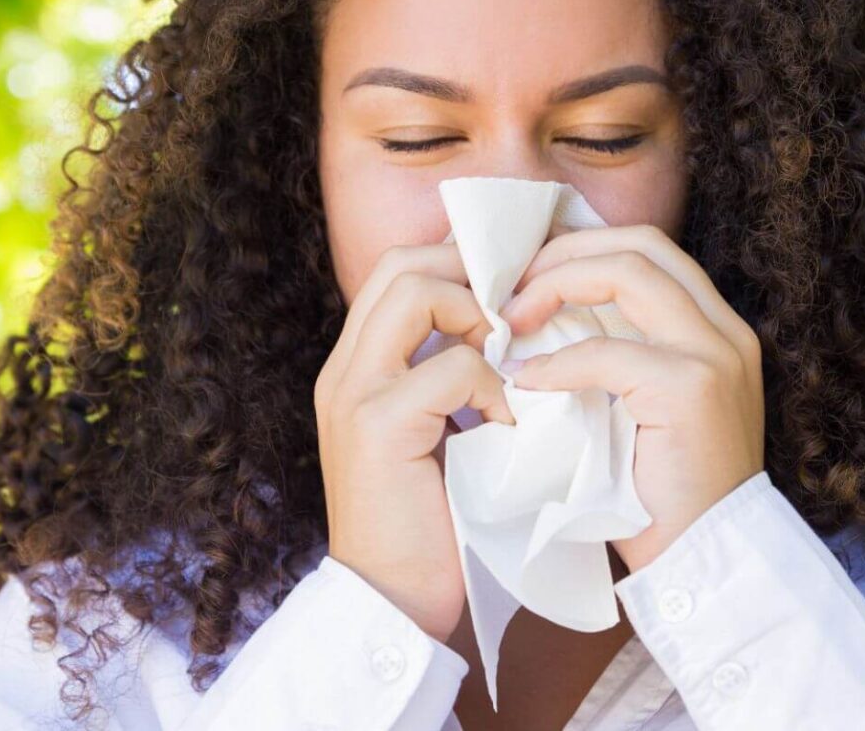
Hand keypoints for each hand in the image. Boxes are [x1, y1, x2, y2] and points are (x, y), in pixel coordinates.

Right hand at [312, 243, 515, 641]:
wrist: (392, 603)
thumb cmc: (427, 526)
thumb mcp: (433, 436)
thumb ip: (446, 383)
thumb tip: (505, 332)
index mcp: (354, 369)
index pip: (397, 270)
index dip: (457, 263)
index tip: (513, 286)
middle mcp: (344, 370)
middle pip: (402, 264)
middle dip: (470, 272)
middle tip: (520, 310)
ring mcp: (354, 394)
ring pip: (417, 295)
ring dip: (479, 318)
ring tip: (510, 361)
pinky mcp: (379, 425)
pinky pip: (451, 368)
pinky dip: (494, 388)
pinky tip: (511, 427)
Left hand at [497, 224, 764, 572]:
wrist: (706, 561)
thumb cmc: (661, 493)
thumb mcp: (637, 406)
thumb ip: (610, 355)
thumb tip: (537, 315)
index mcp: (716, 328)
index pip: (648, 250)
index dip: (582, 248)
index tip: (526, 273)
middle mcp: (725, 330)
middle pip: (641, 244)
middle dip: (565, 253)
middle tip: (509, 285)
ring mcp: (715, 355)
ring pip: (629, 274)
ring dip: (558, 287)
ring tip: (511, 318)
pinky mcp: (692, 389)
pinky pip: (608, 354)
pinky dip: (558, 362)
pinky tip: (525, 381)